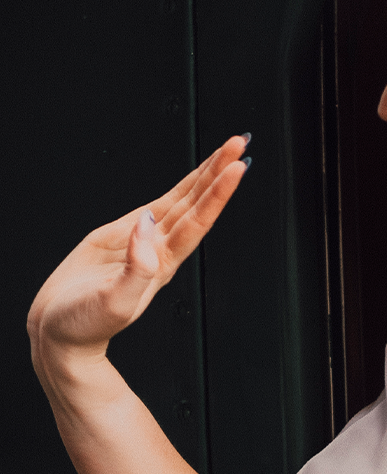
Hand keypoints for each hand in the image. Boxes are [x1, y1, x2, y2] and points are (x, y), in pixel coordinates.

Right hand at [28, 135, 249, 396]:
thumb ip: (136, 268)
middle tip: (240, 142)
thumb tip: (147, 225)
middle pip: (198, 202)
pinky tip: (199, 174)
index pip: (199, 221)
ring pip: (184, 199)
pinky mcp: (126, 234)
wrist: (61, 331)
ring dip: (207, 174)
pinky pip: (160, 204)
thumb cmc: (86, 324)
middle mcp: (162, 248)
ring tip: (230, 149)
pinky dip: (182, 187)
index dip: (218, 193)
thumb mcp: (114, 303)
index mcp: (164, 264)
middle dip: (220, 171)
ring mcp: (147, 239)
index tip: (237, 167)